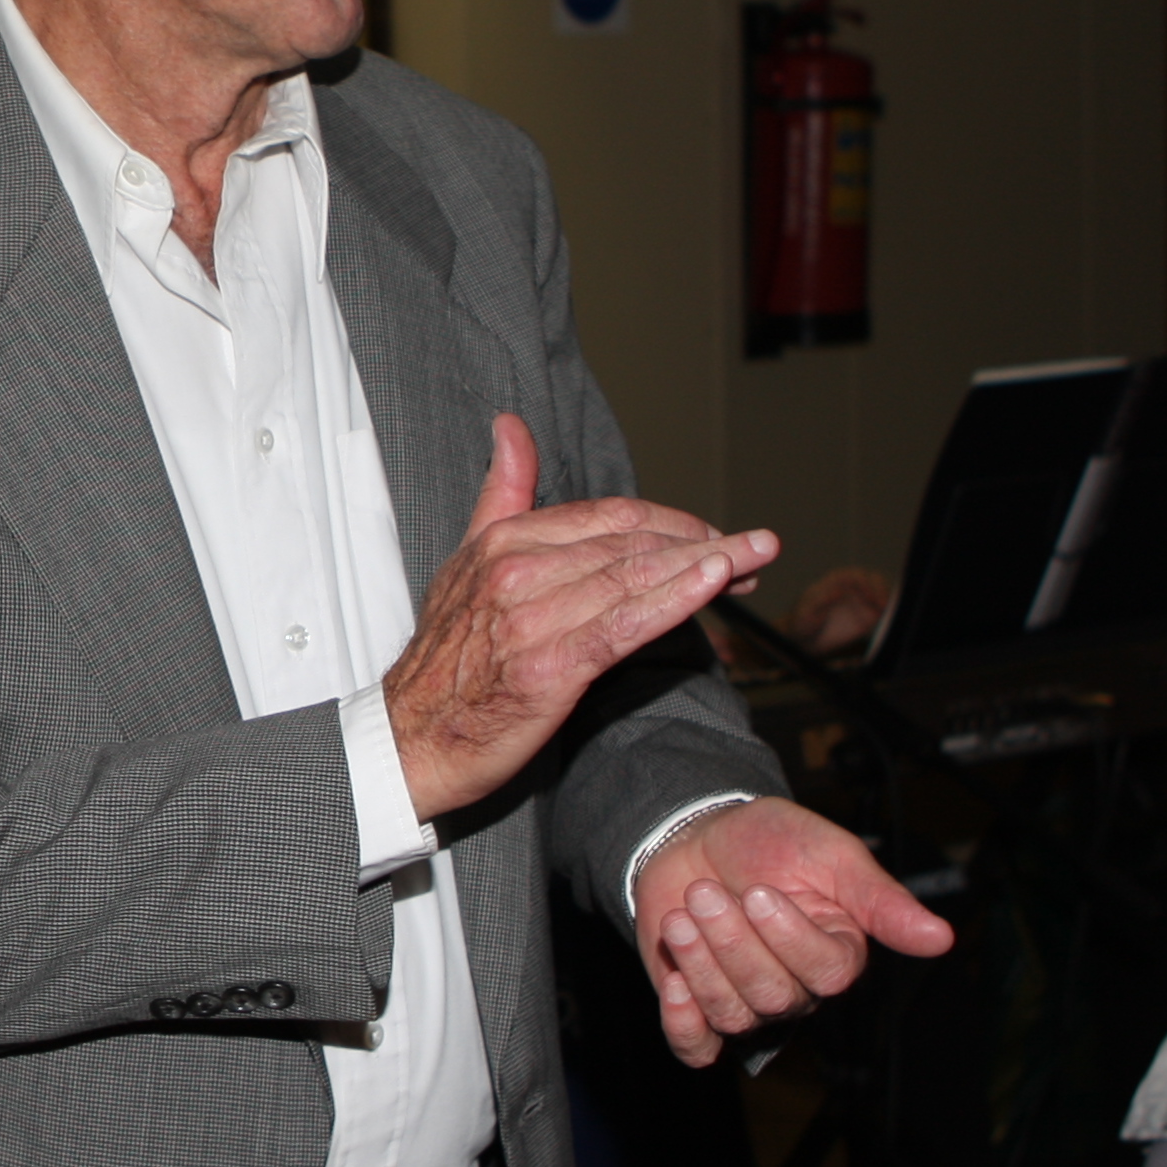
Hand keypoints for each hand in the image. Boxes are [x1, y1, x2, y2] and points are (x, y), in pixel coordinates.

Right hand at [382, 416, 775, 816]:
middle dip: (702, 544)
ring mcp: (534, 618)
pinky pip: (624, 624)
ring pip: (635, 578)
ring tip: (756, 558)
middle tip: (755, 550)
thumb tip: (510, 428)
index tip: (713, 534)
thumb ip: (501, 493)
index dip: (671, 521)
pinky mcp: (551, 666)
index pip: (609, 515)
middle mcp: (519, 571)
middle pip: (632, 544)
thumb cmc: (444, 660)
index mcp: (505, 540)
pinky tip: (714, 582)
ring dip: (706, 565)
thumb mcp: (464, 560)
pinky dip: (674, 599)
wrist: (410, 738)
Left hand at [634, 796, 954, 1067]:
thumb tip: (942, 938)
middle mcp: (795, 988)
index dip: (789, 938)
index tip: (760, 892)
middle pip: (774, 995)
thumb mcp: (831, 854)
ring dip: (700, 960)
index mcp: (836, 953)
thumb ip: (880, 900)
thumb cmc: (770, 843)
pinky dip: (684, 1026)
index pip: (828, 973)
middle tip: (706, 892)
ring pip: (733, 1014)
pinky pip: (697, 1049)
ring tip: (684, 910)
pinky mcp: (696, 1009)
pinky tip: (675, 984)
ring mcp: (745, 1003)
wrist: (697, 834)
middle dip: (732, 939)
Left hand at [785, 566, 893, 660]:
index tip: (870, 597)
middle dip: (881, 589)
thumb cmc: (803, 622)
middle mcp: (852, 587)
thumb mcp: (807, 612)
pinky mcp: (868, 616)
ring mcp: (862, 601)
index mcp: (836, 580)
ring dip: (888, 600)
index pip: (857, 575)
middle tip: (883, 606)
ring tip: (886, 614)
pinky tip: (888, 620)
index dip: (866, 583)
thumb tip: (839, 591)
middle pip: (874, 580)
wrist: (805, 640)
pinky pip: (883, 610)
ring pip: (882, 593)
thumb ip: (822, 601)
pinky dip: (890, 612)